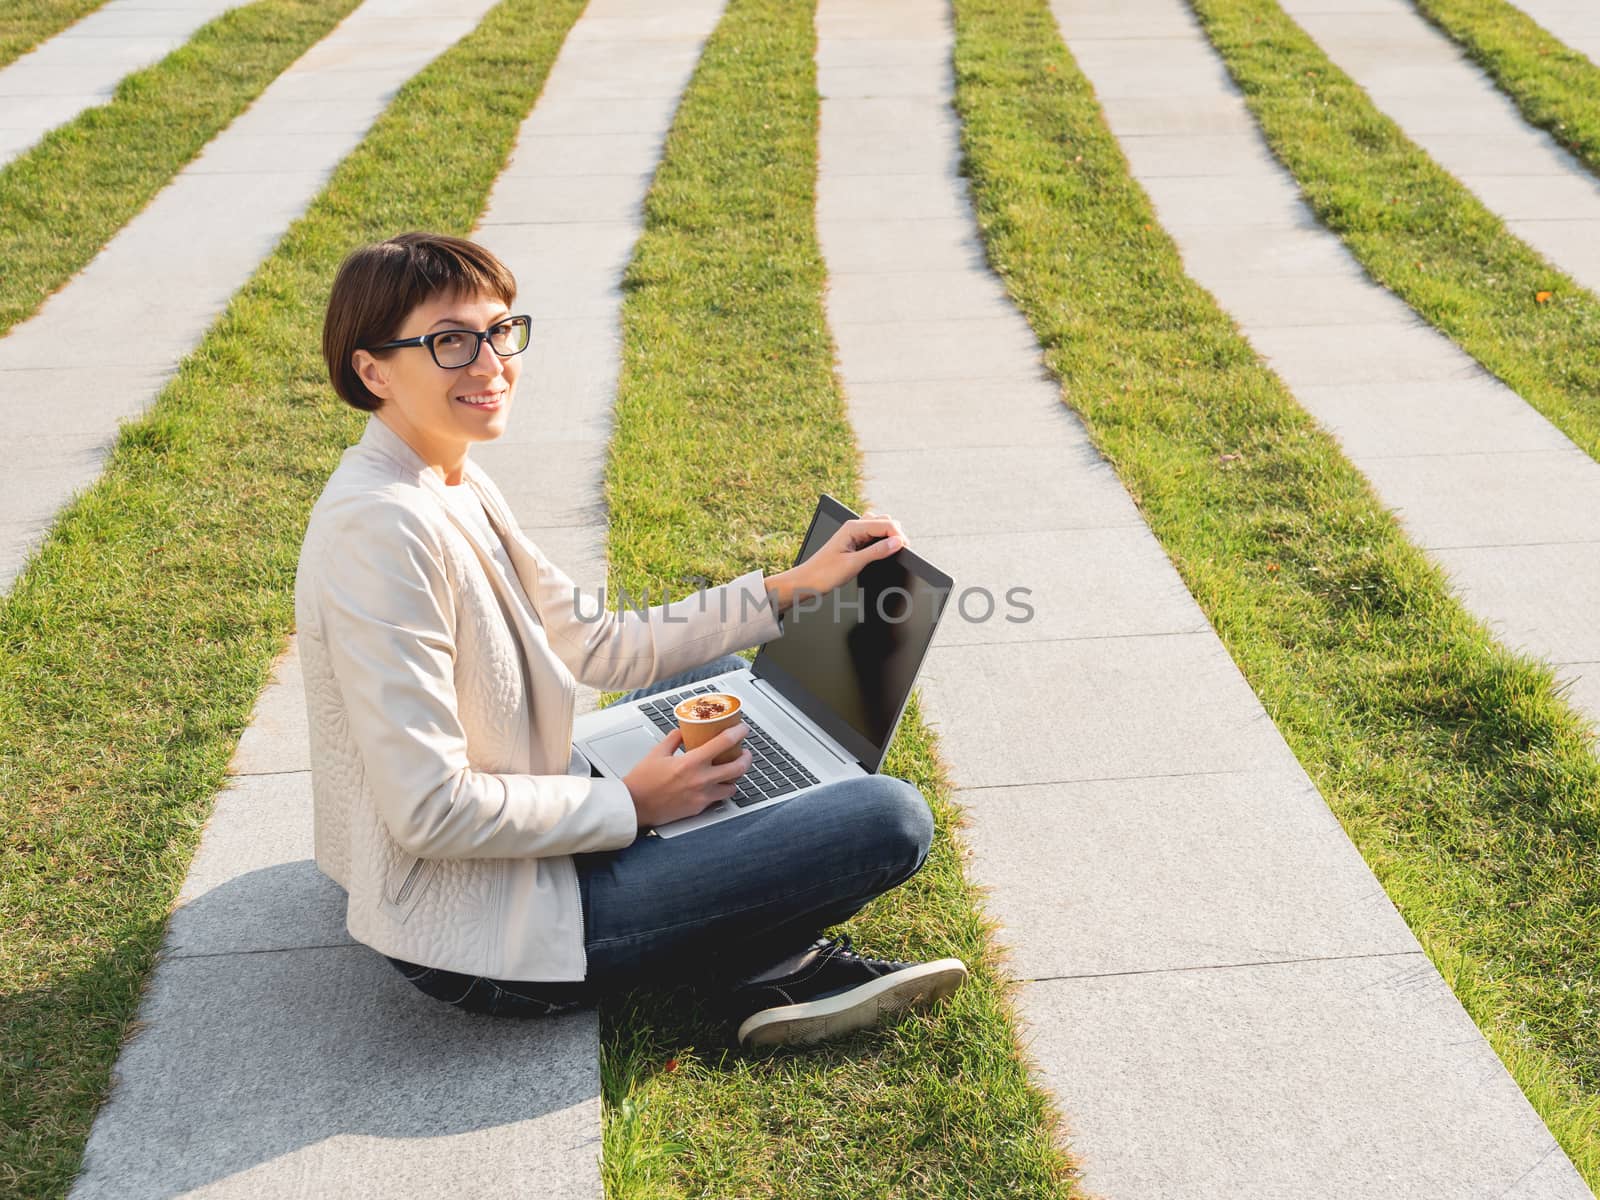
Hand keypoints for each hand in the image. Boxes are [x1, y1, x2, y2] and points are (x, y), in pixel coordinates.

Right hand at [623, 724, 752, 830]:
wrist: (634, 806)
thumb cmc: (642, 781)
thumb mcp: (657, 753)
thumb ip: (674, 739)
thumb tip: (683, 731)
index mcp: (691, 762)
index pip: (724, 743)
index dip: (738, 733)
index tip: (742, 729)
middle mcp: (700, 780)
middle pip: (737, 768)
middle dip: (746, 758)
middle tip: (745, 753)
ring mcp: (701, 796)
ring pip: (732, 787)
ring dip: (735, 778)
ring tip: (732, 771)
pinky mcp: (698, 809)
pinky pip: (717, 799)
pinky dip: (720, 791)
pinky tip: (716, 785)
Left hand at [767, 512, 910, 612]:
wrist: (806, 581)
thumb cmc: (823, 573)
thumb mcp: (854, 563)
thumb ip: (877, 551)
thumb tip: (896, 542)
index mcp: (852, 527)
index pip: (885, 523)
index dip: (898, 535)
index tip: (905, 548)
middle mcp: (853, 527)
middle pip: (884, 521)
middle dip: (896, 533)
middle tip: (901, 550)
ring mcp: (853, 534)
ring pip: (879, 527)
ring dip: (888, 536)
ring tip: (893, 551)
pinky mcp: (853, 543)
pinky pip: (873, 536)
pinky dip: (881, 542)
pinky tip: (883, 552)